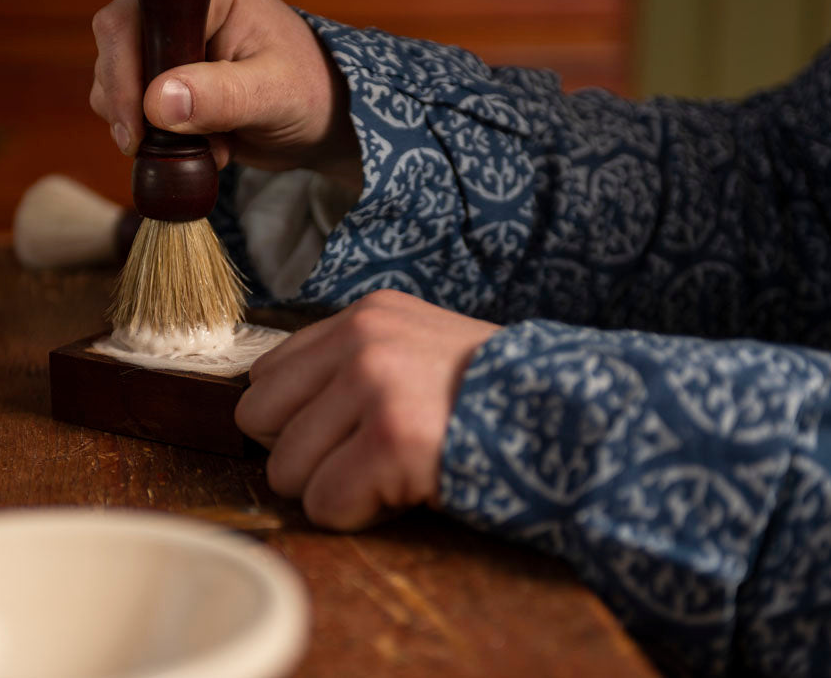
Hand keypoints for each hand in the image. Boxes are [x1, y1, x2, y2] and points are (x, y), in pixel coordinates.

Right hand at [90, 0, 361, 189]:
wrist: (320, 123)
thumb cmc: (309, 93)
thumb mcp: (274, 94)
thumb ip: (221, 95)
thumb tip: (158, 102)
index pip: (138, 20)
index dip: (124, 69)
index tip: (138, 124)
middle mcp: (179, 15)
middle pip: (116, 48)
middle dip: (129, 105)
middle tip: (151, 147)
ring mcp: (167, 49)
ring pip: (116, 83)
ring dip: (144, 128)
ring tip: (204, 147)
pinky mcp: (164, 84)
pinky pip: (132, 111)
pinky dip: (155, 140)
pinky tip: (203, 149)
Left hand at [236, 290, 499, 530]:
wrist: (573, 423)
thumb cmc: (489, 401)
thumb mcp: (417, 351)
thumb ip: (348, 365)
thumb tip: (269, 412)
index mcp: (364, 317)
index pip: (265, 376)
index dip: (298, 420)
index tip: (344, 434)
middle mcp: (362, 340)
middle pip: (257, 420)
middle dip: (303, 455)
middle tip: (364, 459)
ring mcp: (375, 386)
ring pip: (285, 470)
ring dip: (336, 488)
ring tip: (394, 472)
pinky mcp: (391, 439)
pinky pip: (325, 504)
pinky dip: (361, 514)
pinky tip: (407, 491)